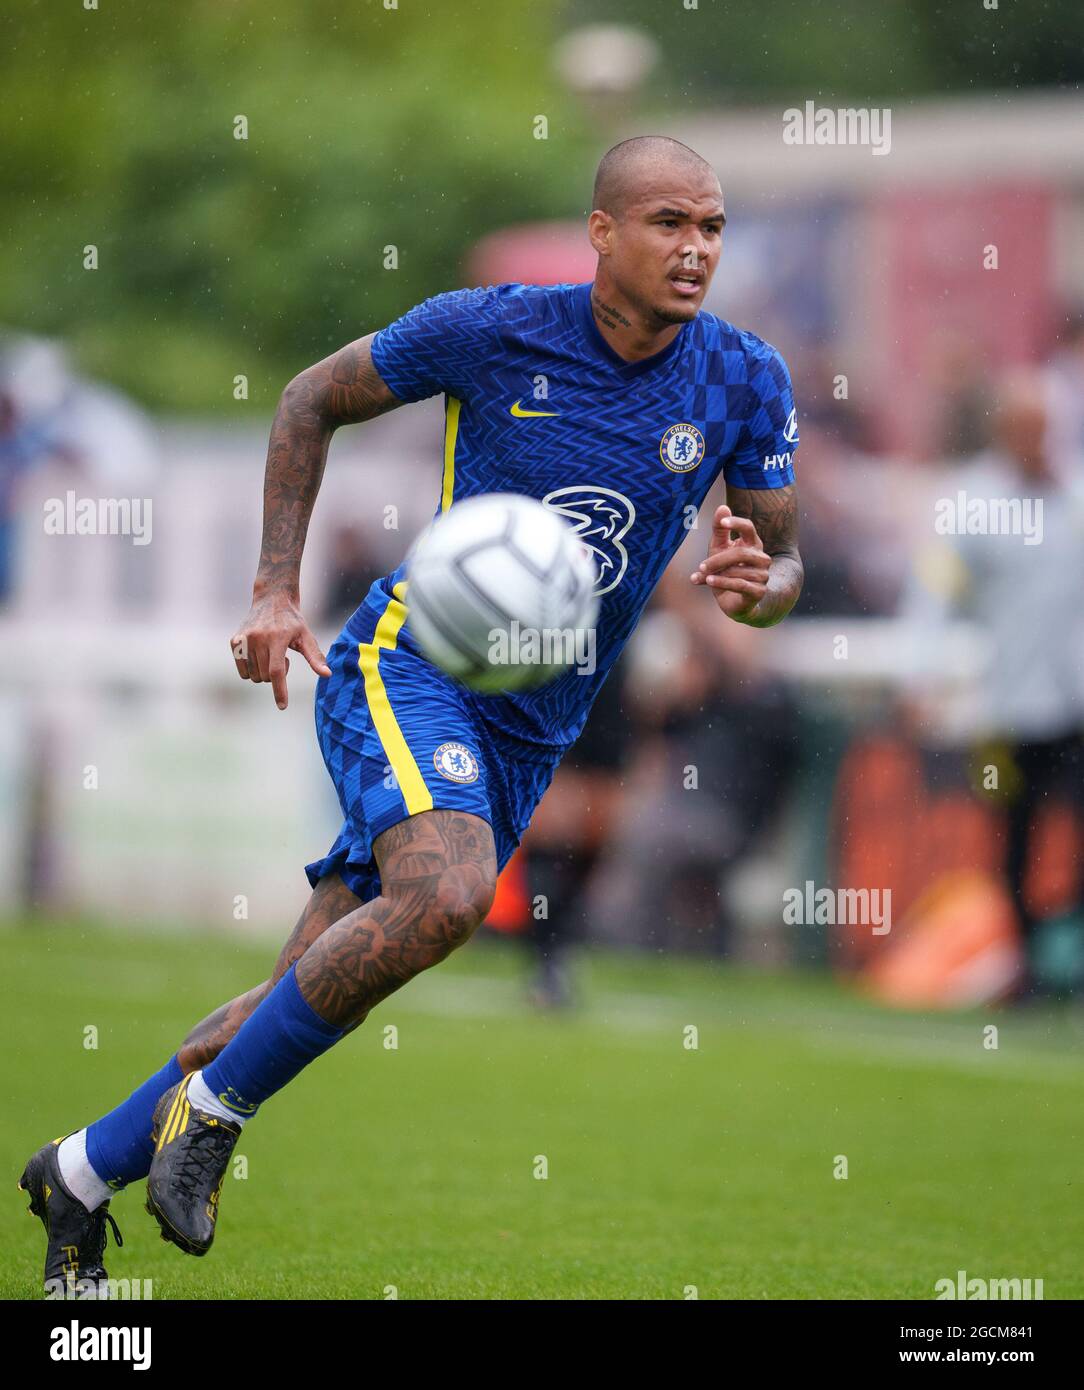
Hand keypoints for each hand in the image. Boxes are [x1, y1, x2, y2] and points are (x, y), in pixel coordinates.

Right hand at [230, 589, 330, 709]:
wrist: (271, 599)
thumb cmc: (292, 621)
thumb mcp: (306, 636)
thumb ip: (315, 657)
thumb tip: (327, 675)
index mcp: (276, 638)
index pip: (276, 671)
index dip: (280, 691)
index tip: (282, 706)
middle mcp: (257, 638)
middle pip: (266, 676)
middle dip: (276, 675)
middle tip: (282, 656)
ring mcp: (243, 640)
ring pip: (254, 676)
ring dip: (264, 672)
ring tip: (271, 653)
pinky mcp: (234, 642)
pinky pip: (243, 671)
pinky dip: (252, 670)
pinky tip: (259, 654)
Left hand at [690, 505, 770, 619]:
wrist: (733, 602)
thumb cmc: (726, 571)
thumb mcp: (719, 549)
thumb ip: (720, 530)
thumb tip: (723, 507)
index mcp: (752, 544)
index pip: (749, 528)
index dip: (737, 523)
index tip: (723, 523)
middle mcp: (761, 558)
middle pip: (741, 553)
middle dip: (718, 559)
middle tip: (701, 566)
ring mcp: (762, 575)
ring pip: (738, 570)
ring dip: (718, 574)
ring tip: (704, 577)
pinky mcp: (759, 591)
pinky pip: (739, 584)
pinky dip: (722, 582)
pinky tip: (708, 582)